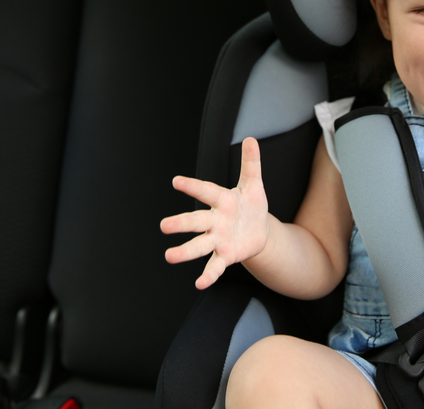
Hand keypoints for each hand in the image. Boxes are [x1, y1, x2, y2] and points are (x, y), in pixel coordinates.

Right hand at [160, 137, 268, 289]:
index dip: (193, 186)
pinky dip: (208, 275)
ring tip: (169, 256)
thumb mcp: (254, 184)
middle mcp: (215, 220)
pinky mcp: (225, 256)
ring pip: (199, 245)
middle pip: (196, 222)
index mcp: (222, 200)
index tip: (176, 181)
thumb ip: (251, 163)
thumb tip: (250, 139)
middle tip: (164, 226)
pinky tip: (199, 284)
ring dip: (185, 252)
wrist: (259, 230)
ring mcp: (218, 239)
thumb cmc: (251, 205)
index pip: (206, 192)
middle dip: (181, 224)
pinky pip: (215, 266)